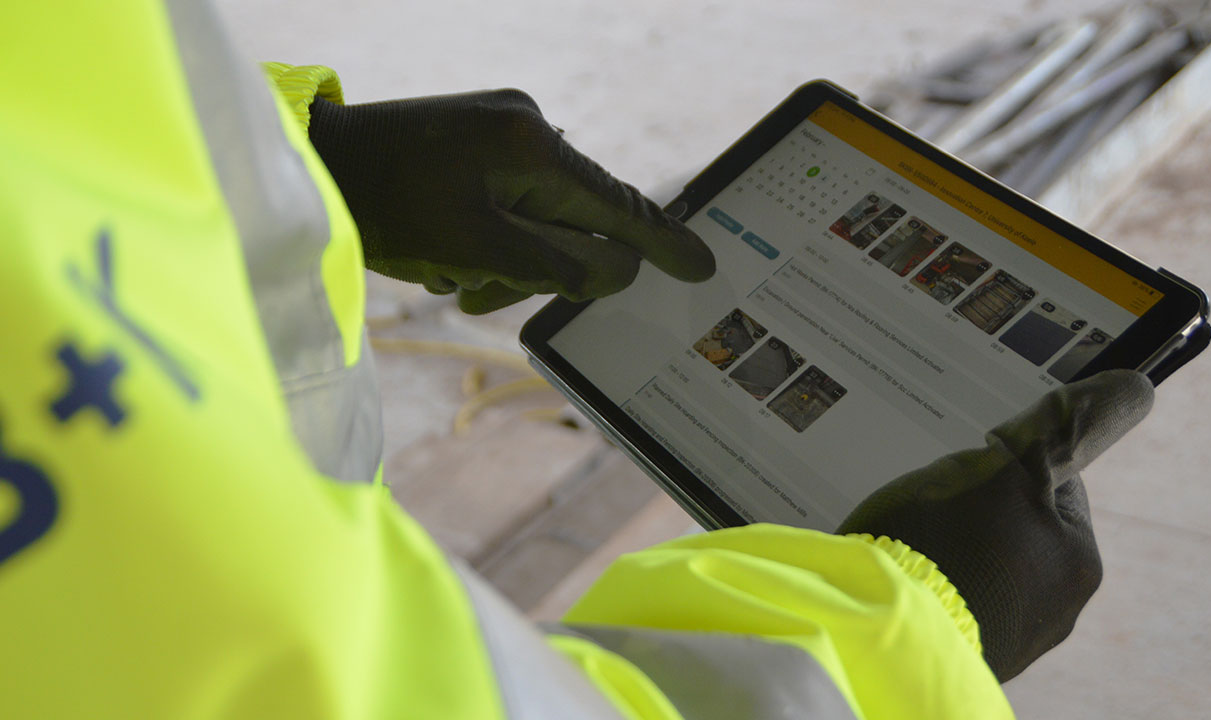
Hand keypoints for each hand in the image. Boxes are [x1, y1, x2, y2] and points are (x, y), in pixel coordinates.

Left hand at [307, 90, 713, 312]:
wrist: (312, 168)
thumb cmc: (385, 209)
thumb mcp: (477, 251)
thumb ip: (558, 265)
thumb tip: (620, 269)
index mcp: (534, 144)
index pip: (618, 205)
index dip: (662, 244)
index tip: (704, 267)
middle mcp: (529, 124)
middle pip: (577, 220)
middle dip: (539, 267)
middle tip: (472, 291)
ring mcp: (504, 126)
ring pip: (542, 217)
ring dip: (507, 260)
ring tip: (448, 276)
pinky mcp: (481, 137)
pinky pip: (514, 200)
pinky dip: (491, 237)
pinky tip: (444, 251)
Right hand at [838, 369, 1153, 681]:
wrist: (881, 627)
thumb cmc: (947, 541)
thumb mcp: (1008, 468)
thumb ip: (1065, 430)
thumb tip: (1133, 388)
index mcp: (1078, 559)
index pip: (1053, 483)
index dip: (1006, 462)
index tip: (967, 464)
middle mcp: (1058, 608)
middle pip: (1016, 526)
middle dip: (977, 508)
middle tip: (932, 502)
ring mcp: (1010, 638)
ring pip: (982, 563)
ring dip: (952, 546)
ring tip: (910, 539)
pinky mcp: (963, 652)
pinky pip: (953, 598)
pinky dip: (932, 580)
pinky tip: (904, 571)